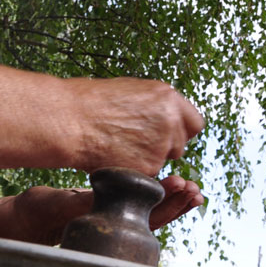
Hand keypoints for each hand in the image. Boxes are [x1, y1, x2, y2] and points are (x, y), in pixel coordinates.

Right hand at [0, 177, 204, 245]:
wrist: (23, 220)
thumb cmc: (36, 212)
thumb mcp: (53, 202)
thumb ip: (74, 201)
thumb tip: (90, 197)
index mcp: (105, 226)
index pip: (144, 219)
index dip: (166, 205)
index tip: (181, 187)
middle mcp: (114, 228)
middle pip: (155, 218)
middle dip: (177, 202)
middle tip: (194, 188)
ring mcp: (115, 221)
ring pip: (152, 213)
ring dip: (172, 199)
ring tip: (191, 188)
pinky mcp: (112, 211)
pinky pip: (141, 205)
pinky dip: (158, 194)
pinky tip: (172, 183)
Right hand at [63, 77, 204, 175]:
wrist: (70, 120)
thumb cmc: (93, 102)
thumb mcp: (134, 92)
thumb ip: (158, 107)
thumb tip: (170, 118)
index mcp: (170, 98)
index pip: (195, 123)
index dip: (181, 131)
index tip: (169, 135)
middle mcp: (172, 122)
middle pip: (181, 145)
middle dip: (165, 147)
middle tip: (138, 143)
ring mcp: (161, 146)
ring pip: (163, 161)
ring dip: (148, 159)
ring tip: (120, 146)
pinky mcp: (148, 168)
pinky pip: (147, 174)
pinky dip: (134, 170)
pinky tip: (114, 157)